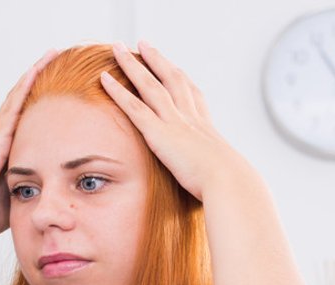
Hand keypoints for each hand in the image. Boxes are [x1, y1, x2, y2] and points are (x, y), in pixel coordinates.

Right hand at [0, 49, 57, 241]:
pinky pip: (13, 108)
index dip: (42, 101)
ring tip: (51, 54)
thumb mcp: (17, 200)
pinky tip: (35, 72)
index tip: (61, 87)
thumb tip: (53, 193)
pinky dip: (24, 88)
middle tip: (57, 57)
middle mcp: (3, 139)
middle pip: (23, 101)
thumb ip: (32, 189)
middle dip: (40, 80)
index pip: (29, 120)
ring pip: (18, 98)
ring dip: (34, 75)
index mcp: (9, 153)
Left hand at [101, 41, 244, 201]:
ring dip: (132, 64)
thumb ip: (216, 177)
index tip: (176, 69)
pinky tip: (103, 77)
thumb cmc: (231, 187)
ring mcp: (175, 123)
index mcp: (207, 129)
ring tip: (117, 48)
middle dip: (157, 60)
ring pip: (149, 85)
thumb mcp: (225, 179)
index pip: (194, 98)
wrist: (229, 182)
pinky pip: (134, 106)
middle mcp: (191, 119)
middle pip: (172, 80)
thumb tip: (218, 190)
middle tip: (144, 45)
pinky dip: (117, 90)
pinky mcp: (159, 133)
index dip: (183, 81)